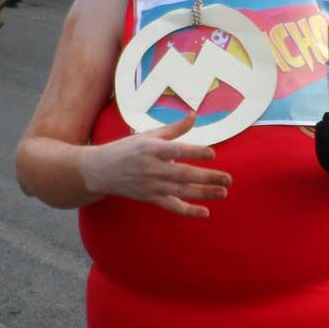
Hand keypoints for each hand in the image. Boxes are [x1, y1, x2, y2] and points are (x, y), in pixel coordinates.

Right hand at [78, 113, 230, 217]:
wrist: (100, 171)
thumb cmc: (127, 149)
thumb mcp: (148, 135)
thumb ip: (174, 129)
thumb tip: (194, 115)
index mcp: (152, 149)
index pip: (176, 151)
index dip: (194, 152)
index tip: (212, 154)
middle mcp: (152, 168)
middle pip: (183, 174)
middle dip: (207, 177)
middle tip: (228, 178)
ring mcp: (151, 186)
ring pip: (181, 191)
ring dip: (204, 193)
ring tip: (223, 193)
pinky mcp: (150, 198)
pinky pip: (172, 206)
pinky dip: (188, 211)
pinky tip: (205, 212)